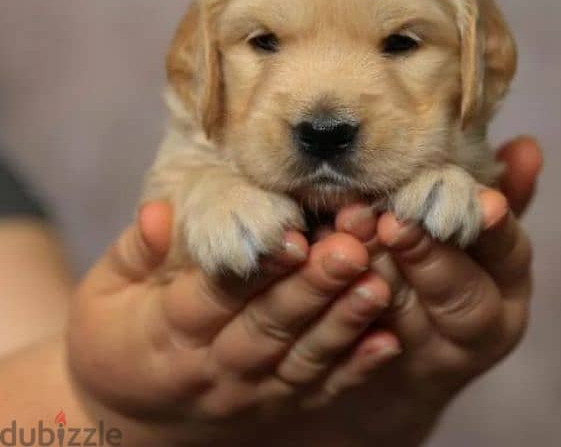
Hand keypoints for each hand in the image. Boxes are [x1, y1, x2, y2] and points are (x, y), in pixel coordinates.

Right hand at [67, 203, 400, 445]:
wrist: (126, 415)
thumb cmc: (113, 336)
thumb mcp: (105, 290)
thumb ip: (136, 250)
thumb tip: (160, 212)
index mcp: (168, 330)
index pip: (216, 294)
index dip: (256, 267)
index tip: (293, 236)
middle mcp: (214, 366)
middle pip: (268, 324)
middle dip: (312, 287)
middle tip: (352, 248)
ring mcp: (249, 392)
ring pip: (301, 356)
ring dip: (342, 322)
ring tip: (377, 285)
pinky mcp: (275, 405)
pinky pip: (316, 390)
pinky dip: (353, 370)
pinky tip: (387, 343)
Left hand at [331, 136, 541, 443]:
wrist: (407, 358)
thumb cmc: (446, 272)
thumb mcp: (476, 238)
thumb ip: (497, 198)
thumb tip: (527, 147)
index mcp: (506, 284)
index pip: (507, 253)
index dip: (491, 228)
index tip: (479, 202)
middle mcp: (478, 327)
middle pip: (456, 293)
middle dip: (423, 251)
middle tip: (390, 219)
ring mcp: (430, 358)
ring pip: (402, 315)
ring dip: (371, 270)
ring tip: (342, 229)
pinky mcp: (380, 374)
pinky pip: (355, 343)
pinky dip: (335, 304)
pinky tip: (311, 263)